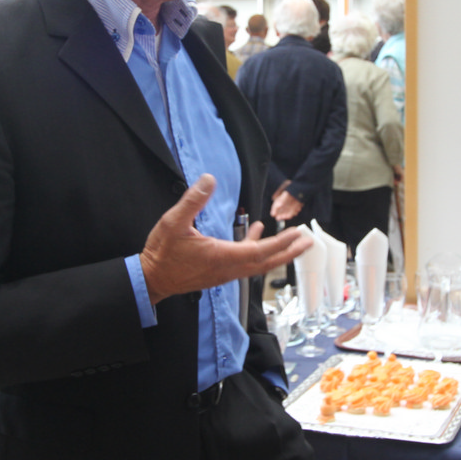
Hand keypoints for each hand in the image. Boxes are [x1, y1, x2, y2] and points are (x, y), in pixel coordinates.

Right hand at [142, 174, 313, 305]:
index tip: (297, 233)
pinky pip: (246, 264)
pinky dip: (257, 251)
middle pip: (266, 263)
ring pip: (258, 266)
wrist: (151, 279)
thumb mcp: (173, 222)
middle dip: (289, 252)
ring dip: (277, 253)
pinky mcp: (219, 273)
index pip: (259, 251)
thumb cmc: (162, 253)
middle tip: (308, 242)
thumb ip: (192, 200)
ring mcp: (224, 273)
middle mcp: (228, 269)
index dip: (280, 242)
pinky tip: (256, 232)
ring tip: (293, 241)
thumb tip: (209, 179)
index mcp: (221, 256)